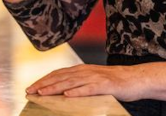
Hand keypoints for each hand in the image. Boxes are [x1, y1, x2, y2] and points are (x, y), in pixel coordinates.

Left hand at [26, 64, 141, 100]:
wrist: (135, 79)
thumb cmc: (114, 83)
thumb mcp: (93, 80)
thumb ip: (79, 83)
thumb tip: (62, 91)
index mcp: (82, 70)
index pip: (58, 74)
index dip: (43, 80)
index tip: (31, 87)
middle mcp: (85, 71)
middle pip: (60, 77)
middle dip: (43, 84)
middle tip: (29, 91)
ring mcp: (95, 77)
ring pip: (71, 82)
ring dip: (55, 88)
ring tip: (42, 93)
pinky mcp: (105, 85)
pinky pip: (89, 88)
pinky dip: (77, 92)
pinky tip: (68, 95)